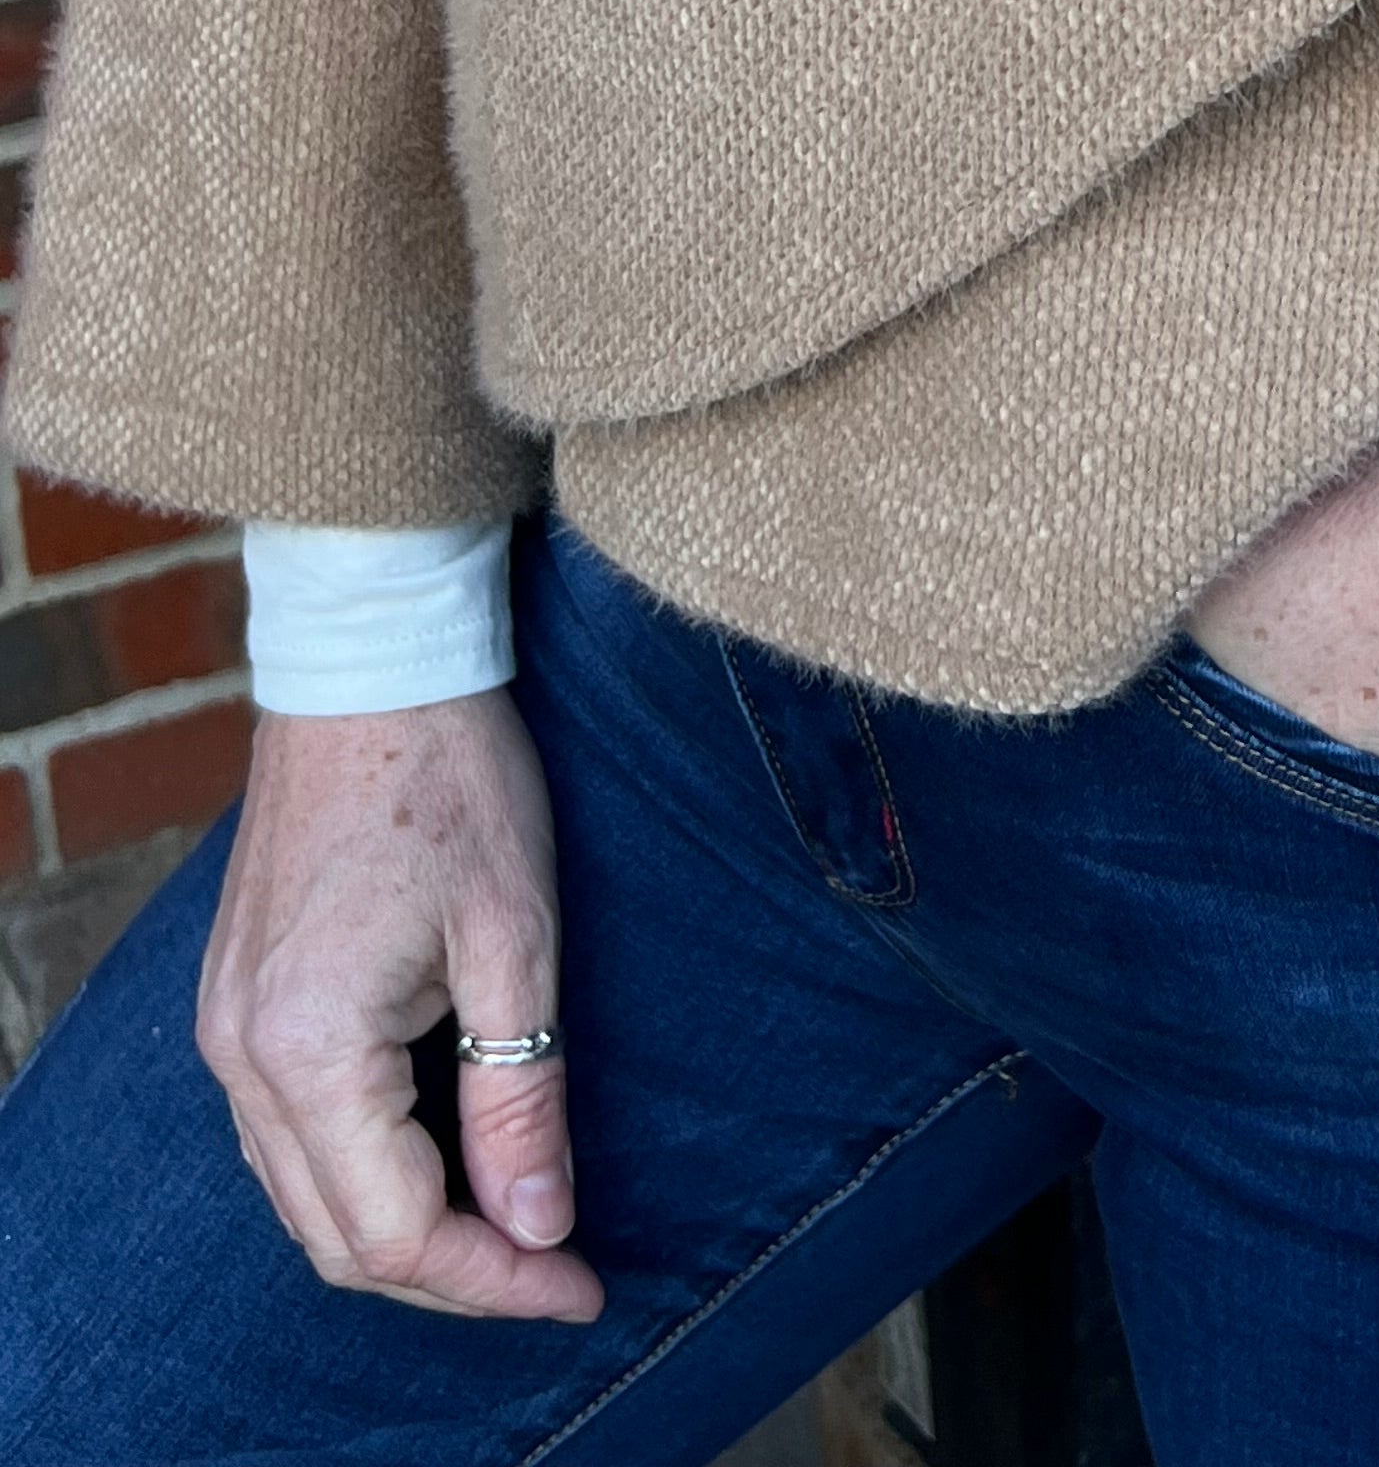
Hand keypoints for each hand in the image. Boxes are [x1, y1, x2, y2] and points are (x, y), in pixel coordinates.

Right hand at [197, 692, 602, 1321]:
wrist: (370, 663)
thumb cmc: (453, 778)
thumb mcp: (516, 937)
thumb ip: (521, 1096)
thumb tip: (540, 1229)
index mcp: (307, 1048)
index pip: (393, 1233)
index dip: (492, 1280)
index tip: (581, 1287)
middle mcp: (242, 1058)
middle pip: (336, 1235)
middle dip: (453, 1274)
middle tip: (559, 1272)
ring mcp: (225, 1030)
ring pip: (305, 1197)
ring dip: (406, 1231)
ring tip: (515, 1231)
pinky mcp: (236, 1002)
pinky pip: (288, 1137)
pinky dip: (364, 1172)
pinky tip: (441, 1161)